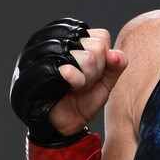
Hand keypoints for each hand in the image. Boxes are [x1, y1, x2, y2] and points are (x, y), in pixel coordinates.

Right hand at [10, 19, 126, 143]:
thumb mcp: (106, 81)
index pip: (102, 37)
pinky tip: (67, 88)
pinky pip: (71, 70)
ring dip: (86, 79)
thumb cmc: (83, 99)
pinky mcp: (42, 68)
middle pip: (97, 47)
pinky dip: (76, 82)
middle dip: (95, 71)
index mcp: (76, 38)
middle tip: (82, 83)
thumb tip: (116, 54)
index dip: (104, 60)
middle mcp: (61, 40)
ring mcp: (50, 52)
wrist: (64, 122)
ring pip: (87, 57)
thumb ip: (117, 64)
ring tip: (74, 86)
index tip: (92, 74)